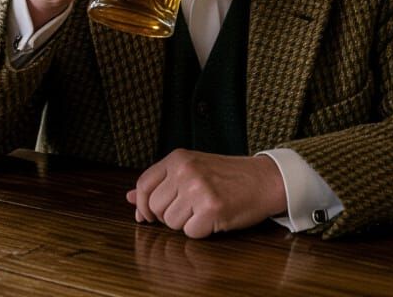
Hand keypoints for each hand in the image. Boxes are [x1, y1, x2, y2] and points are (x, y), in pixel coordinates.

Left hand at [128, 149, 286, 237]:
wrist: (263, 179)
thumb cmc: (227, 175)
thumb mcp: (191, 169)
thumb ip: (161, 182)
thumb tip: (129, 197)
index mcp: (178, 158)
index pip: (143, 185)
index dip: (141, 205)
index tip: (147, 216)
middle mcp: (185, 170)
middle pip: (155, 208)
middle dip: (169, 215)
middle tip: (190, 208)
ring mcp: (198, 189)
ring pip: (172, 223)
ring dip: (187, 224)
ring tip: (204, 209)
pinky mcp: (211, 208)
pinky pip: (191, 234)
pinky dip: (202, 231)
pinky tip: (214, 217)